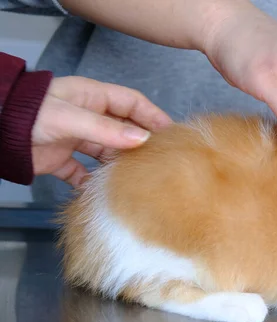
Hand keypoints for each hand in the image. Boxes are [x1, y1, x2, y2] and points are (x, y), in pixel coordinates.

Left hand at [31, 76, 171, 186]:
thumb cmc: (28, 115)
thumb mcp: (71, 118)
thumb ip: (106, 129)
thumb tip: (141, 139)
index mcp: (92, 97)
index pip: (131, 103)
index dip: (152, 116)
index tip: (170, 133)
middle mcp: (87, 117)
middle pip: (123, 129)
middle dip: (140, 143)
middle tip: (160, 159)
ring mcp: (75, 139)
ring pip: (107, 152)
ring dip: (120, 164)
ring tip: (139, 177)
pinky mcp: (61, 160)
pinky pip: (84, 172)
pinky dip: (93, 183)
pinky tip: (105, 192)